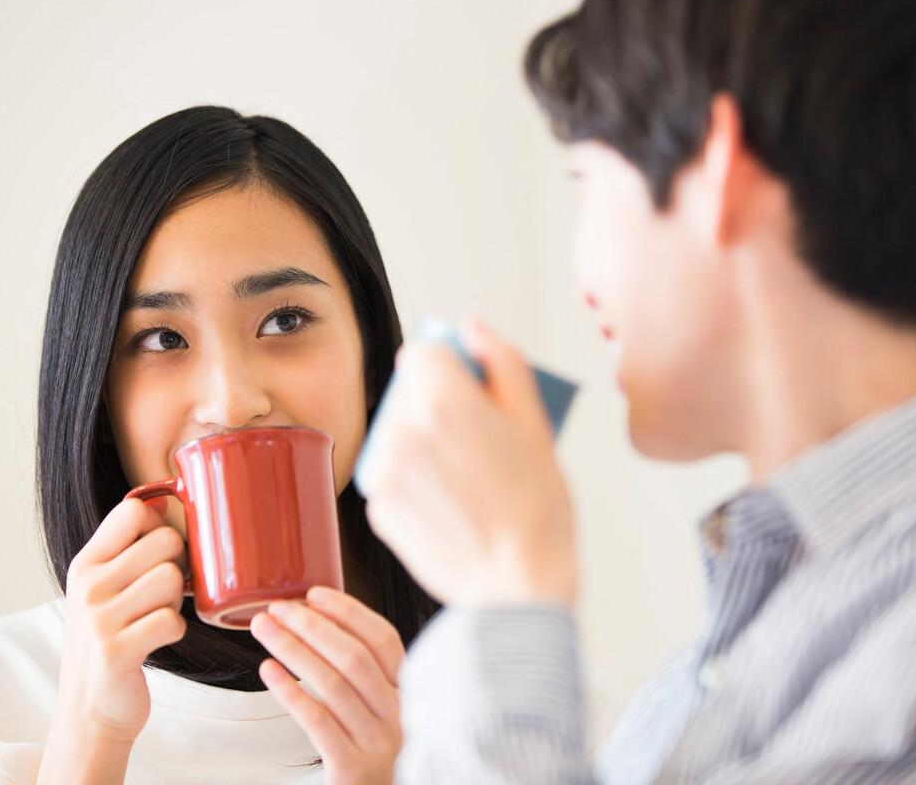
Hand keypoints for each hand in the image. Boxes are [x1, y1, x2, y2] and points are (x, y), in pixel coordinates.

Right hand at [54, 495, 188, 744]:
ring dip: (174, 601)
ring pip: (171, 578)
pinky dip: (173, 632)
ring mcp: (98, 619)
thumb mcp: (101, 589)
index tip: (156, 553)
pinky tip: (155, 640)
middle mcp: (87, 586)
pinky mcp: (115, 651)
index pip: (133, 511)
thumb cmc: (107, 640)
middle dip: (177, 567)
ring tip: (154, 617)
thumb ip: (126, 549)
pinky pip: (171, 621)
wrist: (88, 710)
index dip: (160, 526)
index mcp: (85, 563)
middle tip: (161, 594)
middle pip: (165, 541)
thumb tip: (164, 502)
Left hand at [250, 587, 403, 784]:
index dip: (349, 612)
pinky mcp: (353, 767)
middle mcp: (399, 715)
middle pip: (354, 657)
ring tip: (264, 631)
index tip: (314, 594)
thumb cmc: (371, 752)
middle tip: (278, 609)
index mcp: (409, 693)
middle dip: (311, 625)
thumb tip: (318, 619)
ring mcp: (379, 742)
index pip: (383, 639)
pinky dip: (290, 692)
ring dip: (293, 650)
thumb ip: (366, 673)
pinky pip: (318, 721)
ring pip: (332, 684)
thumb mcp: (381, 709)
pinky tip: (269, 672)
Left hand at [359, 317, 577, 606]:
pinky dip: (415, 480)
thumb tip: (472, 327)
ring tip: (465, 478)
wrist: (514, 586)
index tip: (473, 393)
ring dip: (422, 442)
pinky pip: (393, 473)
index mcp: (443, 398)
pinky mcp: (378, 506)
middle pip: (410, 393)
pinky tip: (450, 503)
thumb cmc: (537, 509)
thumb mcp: (536, 424)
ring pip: (399, 432)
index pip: (423, 352)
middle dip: (437, 405)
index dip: (451, 369)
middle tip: (477, 443)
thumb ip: (502, 362)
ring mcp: (384, 470)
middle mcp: (402, 428)